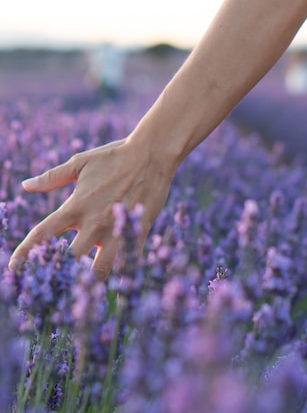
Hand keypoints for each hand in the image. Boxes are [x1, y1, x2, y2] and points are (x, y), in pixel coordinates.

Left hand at [8, 135, 173, 280]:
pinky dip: (121, 278)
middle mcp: (92, 222)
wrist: (152, 153)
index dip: (24, 253)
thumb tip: (25, 185)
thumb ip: (52, 177)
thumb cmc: (114, 156)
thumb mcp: (80, 163)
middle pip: (68, 260)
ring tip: (83, 294)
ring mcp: (115, 229)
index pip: (42, 234)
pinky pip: (128, 263)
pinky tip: (116, 292)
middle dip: (59, 275)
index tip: (13, 269)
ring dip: (89, 282)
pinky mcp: (137, 232)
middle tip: (53, 287)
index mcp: (75, 206)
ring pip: (98, 270)